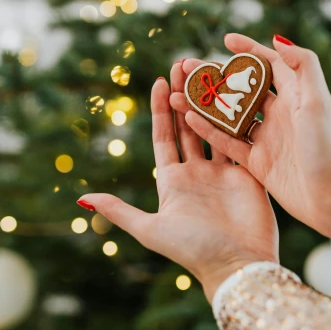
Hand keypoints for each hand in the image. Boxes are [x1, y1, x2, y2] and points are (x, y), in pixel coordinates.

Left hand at [78, 63, 277, 301]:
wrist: (237, 265)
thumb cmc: (192, 249)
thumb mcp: (150, 229)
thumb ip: (119, 211)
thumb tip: (81, 197)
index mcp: (174, 181)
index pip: (164, 136)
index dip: (162, 109)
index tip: (159, 81)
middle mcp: (199, 172)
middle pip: (189, 125)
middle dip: (186, 95)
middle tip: (184, 64)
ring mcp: (225, 171)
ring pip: (217, 127)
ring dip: (213, 100)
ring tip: (209, 71)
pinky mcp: (249, 172)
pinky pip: (241, 139)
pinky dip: (239, 117)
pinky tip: (239, 93)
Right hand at [169, 34, 330, 251]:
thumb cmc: (330, 147)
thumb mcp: (318, 101)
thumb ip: (303, 66)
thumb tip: (277, 39)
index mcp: (295, 95)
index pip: (268, 64)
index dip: (248, 50)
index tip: (225, 39)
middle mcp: (280, 114)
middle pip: (242, 89)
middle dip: (216, 77)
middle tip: (188, 67)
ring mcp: (267, 139)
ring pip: (229, 116)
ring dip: (205, 104)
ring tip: (177, 93)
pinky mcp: (259, 163)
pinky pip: (228, 143)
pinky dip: (208, 131)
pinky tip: (187, 119)